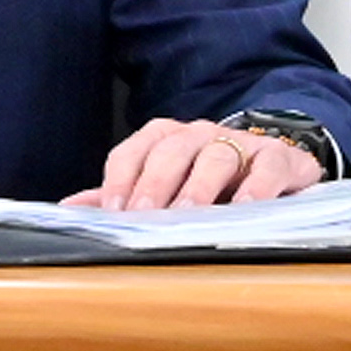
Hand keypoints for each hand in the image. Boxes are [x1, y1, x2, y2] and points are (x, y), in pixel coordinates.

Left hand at [66, 117, 324, 210]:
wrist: (277, 165)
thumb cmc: (210, 181)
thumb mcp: (165, 186)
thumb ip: (122, 197)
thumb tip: (70, 210)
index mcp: (166, 140)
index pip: (134, 151)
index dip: (121, 180)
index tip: (113, 212)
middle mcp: (200, 135)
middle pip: (172, 150)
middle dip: (155, 182)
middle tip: (146, 214)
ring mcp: (241, 144)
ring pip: (216, 156)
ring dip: (199, 187)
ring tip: (190, 215)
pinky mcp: (280, 158)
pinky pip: (267, 167)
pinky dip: (256, 187)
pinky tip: (244, 208)